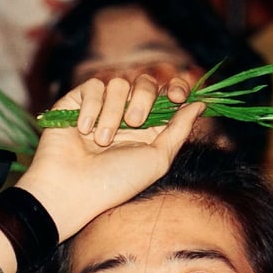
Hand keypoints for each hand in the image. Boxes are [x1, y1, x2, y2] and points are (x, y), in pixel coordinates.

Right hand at [14, 75, 204, 240]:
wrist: (72, 189)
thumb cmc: (116, 182)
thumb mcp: (158, 159)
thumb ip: (179, 130)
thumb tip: (200, 104)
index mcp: (149, 130)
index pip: (167, 96)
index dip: (175, 89)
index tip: (176, 96)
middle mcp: (126, 117)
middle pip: (146, 83)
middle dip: (144, 99)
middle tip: (134, 123)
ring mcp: (101, 109)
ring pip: (118, 84)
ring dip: (113, 113)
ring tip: (101, 141)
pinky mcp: (76, 102)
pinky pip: (93, 86)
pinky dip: (92, 107)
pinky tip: (83, 131)